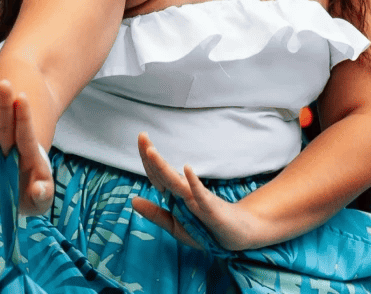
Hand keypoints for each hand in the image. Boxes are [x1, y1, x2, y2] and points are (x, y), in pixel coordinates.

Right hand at [0, 80, 53, 214]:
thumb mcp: (40, 203)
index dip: (23, 118)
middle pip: (6, 126)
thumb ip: (42, 196)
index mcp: (27, 157)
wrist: (12, 202)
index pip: (25, 135)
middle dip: (5, 106)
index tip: (21, 98)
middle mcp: (8, 150)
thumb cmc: (30, 197)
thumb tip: (39, 190)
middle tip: (4, 83)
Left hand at [132, 133, 260, 251]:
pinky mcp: (212, 209)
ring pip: (177, 182)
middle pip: (164, 173)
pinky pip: (201, 195)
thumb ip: (155, 214)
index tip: (141, 138)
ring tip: (150, 152)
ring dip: (163, 167)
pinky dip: (193, 183)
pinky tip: (186, 169)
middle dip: (151, 155)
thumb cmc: (206, 229)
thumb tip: (133, 200)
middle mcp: (185, 193)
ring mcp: (198, 200)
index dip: (147, 160)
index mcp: (175, 196)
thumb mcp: (175, 227)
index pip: (157, 175)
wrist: (237, 235)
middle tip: (141, 134)